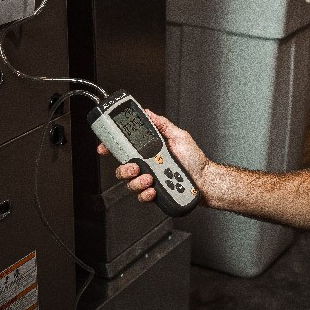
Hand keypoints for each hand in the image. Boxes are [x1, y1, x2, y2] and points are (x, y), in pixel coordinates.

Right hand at [96, 110, 210, 203]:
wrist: (205, 180)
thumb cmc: (194, 160)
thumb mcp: (179, 136)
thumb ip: (162, 125)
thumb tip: (148, 113)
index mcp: (149, 152)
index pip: (125, 149)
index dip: (111, 148)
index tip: (104, 148)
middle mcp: (147, 167)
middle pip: (122, 169)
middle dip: (125, 169)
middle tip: (136, 167)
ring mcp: (149, 181)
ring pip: (130, 184)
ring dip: (137, 182)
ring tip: (150, 178)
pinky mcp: (154, 194)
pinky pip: (141, 197)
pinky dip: (146, 194)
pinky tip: (154, 190)